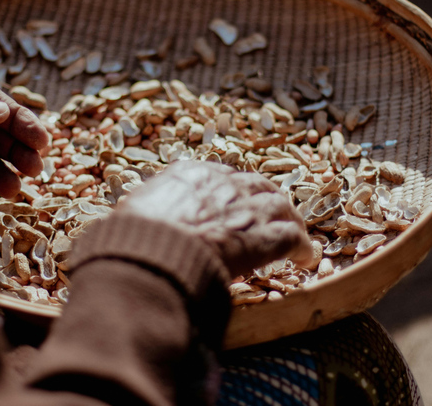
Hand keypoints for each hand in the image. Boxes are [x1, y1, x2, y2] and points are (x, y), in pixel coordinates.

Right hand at [116, 161, 313, 275]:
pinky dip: (302, 247)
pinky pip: (292, 237)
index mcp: (190, 174)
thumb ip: (143, 212)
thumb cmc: (132, 240)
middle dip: (266, 200)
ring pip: (280, 206)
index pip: (220, 176)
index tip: (233, 202)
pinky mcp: (262, 235)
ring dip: (289, 220)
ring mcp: (246, 208)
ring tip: (295, 233)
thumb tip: (125, 224)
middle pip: (256, 186)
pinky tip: (306, 258)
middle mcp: (222, 183)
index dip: (231, 191)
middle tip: (272, 214)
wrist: (150, 256)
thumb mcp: (131, 213)